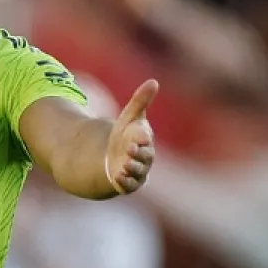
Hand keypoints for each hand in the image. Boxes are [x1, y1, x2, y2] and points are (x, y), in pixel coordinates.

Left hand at [105, 80, 158, 194]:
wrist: (114, 157)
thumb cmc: (126, 135)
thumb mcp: (129, 118)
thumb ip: (140, 101)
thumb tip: (154, 81)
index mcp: (145, 140)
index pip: (146, 138)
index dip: (143, 137)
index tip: (140, 135)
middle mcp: (144, 157)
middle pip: (145, 157)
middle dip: (138, 153)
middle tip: (130, 149)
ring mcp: (137, 171)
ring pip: (138, 172)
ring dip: (132, 169)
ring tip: (123, 165)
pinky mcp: (129, 183)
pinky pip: (129, 185)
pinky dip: (124, 182)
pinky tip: (117, 177)